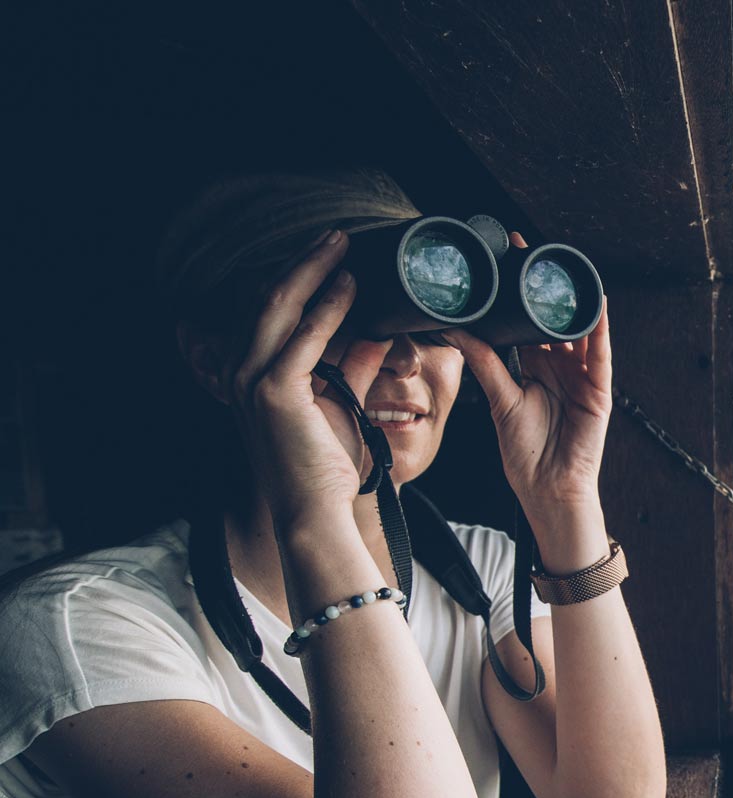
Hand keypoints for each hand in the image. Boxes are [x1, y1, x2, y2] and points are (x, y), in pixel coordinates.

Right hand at [226, 230, 391, 530]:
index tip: (329, 254)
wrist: (316, 511)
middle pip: (268, 300)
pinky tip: (348, 286)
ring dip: (312, 271)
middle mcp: (241, 373)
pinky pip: (301, 337)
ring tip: (341, 246)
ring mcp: (252, 381)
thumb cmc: (326, 467)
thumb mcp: (341, 405)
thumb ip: (352, 367)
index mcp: (252, 375)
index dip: (297, 278)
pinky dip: (327, 307)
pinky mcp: (274, 392)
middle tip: (335, 236)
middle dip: (303, 263)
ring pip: (278, 308)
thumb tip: (376, 334)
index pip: (269, 313)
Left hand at [445, 233, 612, 524]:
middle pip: (553, 319)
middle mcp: (560, 368)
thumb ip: (485, 363)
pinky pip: (601, 354)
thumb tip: (455, 329)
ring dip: (573, 300)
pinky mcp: (599, 391)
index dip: (517, 294)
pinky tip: (598, 304)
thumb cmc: (526, 453)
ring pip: (580, 331)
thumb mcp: (500, 400)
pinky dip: (601, 330)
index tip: (503, 261)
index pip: (527, 322)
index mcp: (535, 368)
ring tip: (563, 267)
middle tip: (529, 252)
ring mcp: (582, 378)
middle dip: (543, 287)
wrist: (548, 487)